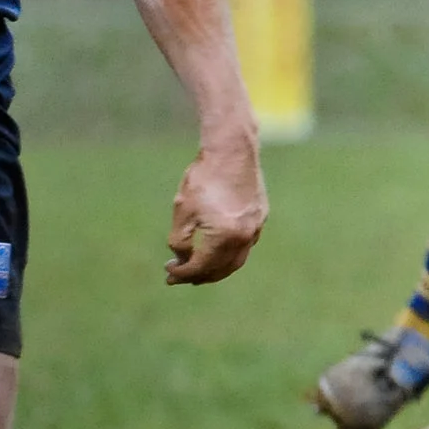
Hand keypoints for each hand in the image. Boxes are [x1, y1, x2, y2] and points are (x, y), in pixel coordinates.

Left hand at [165, 134, 266, 284]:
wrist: (232, 151)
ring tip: (199, 269)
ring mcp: (256, 227)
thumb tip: (182, 259)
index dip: (182, 273)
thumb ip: (179, 241)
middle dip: (199, 276)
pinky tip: (217, 249)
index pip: (201, 266)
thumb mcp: (182, 211)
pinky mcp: (260, 217)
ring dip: (216, 268)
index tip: (167, 272)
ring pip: (237, 260)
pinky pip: (245, 245)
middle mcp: (245, 236)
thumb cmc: (203, 179)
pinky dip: (230, 254)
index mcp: (224, 236)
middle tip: (180, 277)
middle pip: (221, 269)